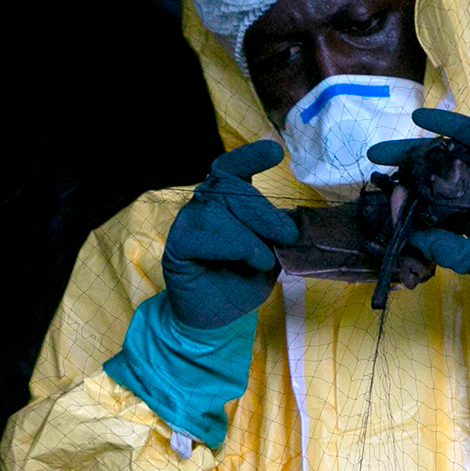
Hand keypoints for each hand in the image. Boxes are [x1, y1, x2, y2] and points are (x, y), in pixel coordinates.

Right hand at [162, 142, 298, 328]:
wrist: (217, 318)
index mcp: (227, 202)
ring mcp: (188, 223)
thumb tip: (292, 223)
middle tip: (287, 236)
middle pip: (232, 190)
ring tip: (262, 261)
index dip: (251, 156)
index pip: (234, 168)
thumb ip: (276, 236)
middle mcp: (205, 206)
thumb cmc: (241, 282)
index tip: (275, 152)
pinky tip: (246, 259)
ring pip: (218, 213)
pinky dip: (230, 246)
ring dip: (248, 238)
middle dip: (265, 213)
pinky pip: (202, 236)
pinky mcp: (177, 245)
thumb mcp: (270, 256)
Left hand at [367, 109, 469, 285]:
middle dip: (401, 172)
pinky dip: (444, 124)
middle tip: (373, 165)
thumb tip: (411, 238)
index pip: (427, 206)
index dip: (404, 203)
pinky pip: (467, 133)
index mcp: (466, 218)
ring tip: (381, 149)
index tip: (380, 202)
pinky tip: (418, 118)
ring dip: (411, 149)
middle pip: (428, 177)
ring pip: (441, 155)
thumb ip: (443, 248)